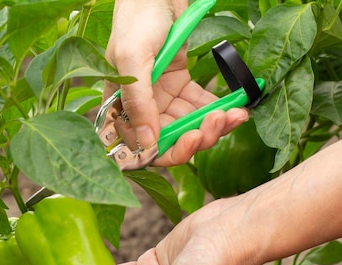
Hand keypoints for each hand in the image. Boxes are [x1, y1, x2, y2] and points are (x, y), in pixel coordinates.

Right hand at [102, 0, 248, 165]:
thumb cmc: (137, 20)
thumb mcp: (132, 59)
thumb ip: (138, 102)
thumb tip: (147, 144)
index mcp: (120, 105)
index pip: (139, 144)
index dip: (164, 151)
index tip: (190, 142)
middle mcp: (141, 106)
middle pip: (168, 139)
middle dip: (196, 138)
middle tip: (217, 126)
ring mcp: (162, 97)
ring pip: (188, 125)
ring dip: (213, 125)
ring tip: (234, 115)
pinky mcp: (180, 84)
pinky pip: (201, 105)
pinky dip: (219, 109)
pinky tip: (237, 107)